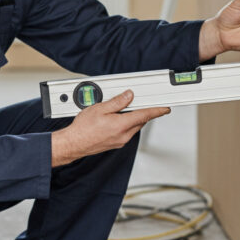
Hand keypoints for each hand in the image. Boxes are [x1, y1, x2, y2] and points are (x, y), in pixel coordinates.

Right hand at [51, 90, 169, 166]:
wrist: (74, 143)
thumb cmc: (83, 128)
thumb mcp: (99, 109)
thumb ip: (117, 102)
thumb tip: (128, 96)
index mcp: (121, 125)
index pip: (145, 116)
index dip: (157, 111)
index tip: (165, 108)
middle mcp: (123, 135)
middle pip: (140, 121)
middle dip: (142, 111)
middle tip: (138, 101)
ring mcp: (120, 141)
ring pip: (134, 126)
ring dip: (132, 118)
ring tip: (121, 109)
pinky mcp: (116, 143)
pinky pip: (127, 132)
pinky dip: (126, 124)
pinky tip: (116, 119)